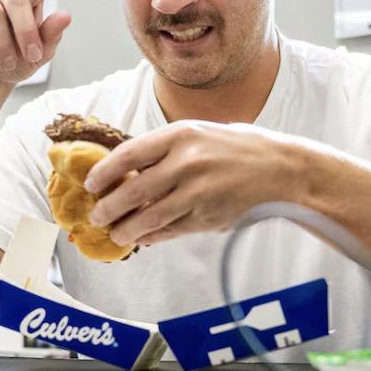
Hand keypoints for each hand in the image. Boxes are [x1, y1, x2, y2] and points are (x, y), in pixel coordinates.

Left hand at [85, 121, 306, 246]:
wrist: (280, 168)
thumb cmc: (234, 147)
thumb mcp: (198, 133)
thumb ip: (163, 149)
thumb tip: (125, 169)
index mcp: (180, 135)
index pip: (128, 155)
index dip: (104, 172)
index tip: (90, 183)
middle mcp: (187, 162)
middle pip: (132, 191)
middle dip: (108, 207)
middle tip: (96, 215)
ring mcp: (198, 192)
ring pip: (149, 217)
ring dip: (127, 229)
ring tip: (116, 233)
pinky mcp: (208, 217)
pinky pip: (171, 230)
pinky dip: (153, 236)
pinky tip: (144, 237)